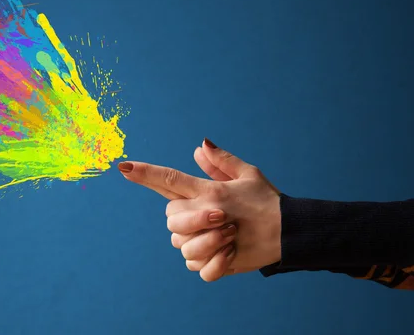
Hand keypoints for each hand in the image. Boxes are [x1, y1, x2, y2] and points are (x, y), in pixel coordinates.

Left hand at [118, 138, 281, 281]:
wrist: (292, 231)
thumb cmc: (267, 200)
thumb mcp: (248, 174)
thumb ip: (220, 162)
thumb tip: (198, 146)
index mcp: (210, 190)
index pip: (170, 179)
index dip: (145, 173)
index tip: (122, 166)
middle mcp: (207, 213)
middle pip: (170, 218)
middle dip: (183, 221)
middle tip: (211, 218)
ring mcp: (213, 239)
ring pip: (180, 245)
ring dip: (195, 243)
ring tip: (220, 237)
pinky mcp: (222, 262)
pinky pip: (196, 267)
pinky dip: (207, 263)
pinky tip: (223, 253)